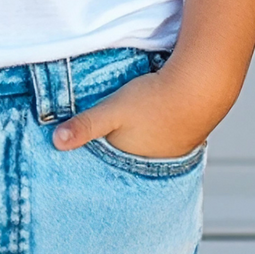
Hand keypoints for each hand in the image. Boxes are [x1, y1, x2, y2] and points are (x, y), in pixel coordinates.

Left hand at [51, 67, 227, 158]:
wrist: (199, 89)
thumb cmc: (154, 102)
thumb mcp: (111, 111)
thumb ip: (84, 126)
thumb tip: (55, 143)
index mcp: (132, 162)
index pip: (104, 164)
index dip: (91, 154)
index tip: (74, 149)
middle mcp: (152, 164)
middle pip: (122, 156)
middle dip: (108, 147)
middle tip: (95, 134)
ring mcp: (169, 152)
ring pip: (139, 146)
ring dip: (129, 137)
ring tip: (119, 124)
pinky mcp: (181, 136)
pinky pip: (156, 136)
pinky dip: (147, 130)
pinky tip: (143, 118)